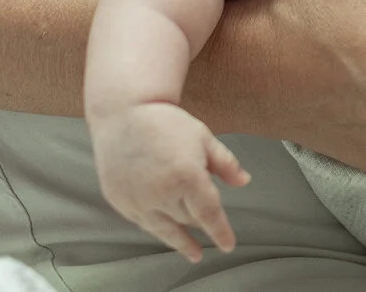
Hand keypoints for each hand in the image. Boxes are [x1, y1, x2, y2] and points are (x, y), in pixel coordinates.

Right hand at [91, 101, 249, 262]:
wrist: (123, 113)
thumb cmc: (165, 122)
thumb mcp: (203, 137)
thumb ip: (225, 163)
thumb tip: (244, 181)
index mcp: (187, 175)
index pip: (208, 214)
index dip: (220, 232)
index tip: (228, 245)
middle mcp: (161, 192)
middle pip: (188, 219)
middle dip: (198, 218)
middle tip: (204, 214)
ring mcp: (138, 200)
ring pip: (165, 228)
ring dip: (180, 239)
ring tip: (192, 252)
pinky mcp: (120, 202)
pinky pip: (144, 223)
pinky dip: (157, 226)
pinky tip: (164, 230)